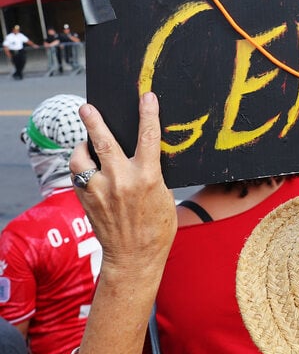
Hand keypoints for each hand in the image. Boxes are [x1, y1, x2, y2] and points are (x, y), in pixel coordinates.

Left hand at [70, 92, 174, 274]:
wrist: (134, 257)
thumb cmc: (157, 227)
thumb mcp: (164, 195)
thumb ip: (152, 172)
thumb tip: (144, 153)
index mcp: (148, 178)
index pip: (148, 136)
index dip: (148, 113)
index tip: (147, 97)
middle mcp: (121, 181)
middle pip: (103, 141)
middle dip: (94, 121)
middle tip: (87, 107)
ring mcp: (100, 191)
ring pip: (82, 158)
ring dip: (83, 146)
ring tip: (87, 142)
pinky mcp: (86, 200)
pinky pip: (78, 175)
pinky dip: (82, 166)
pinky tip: (87, 165)